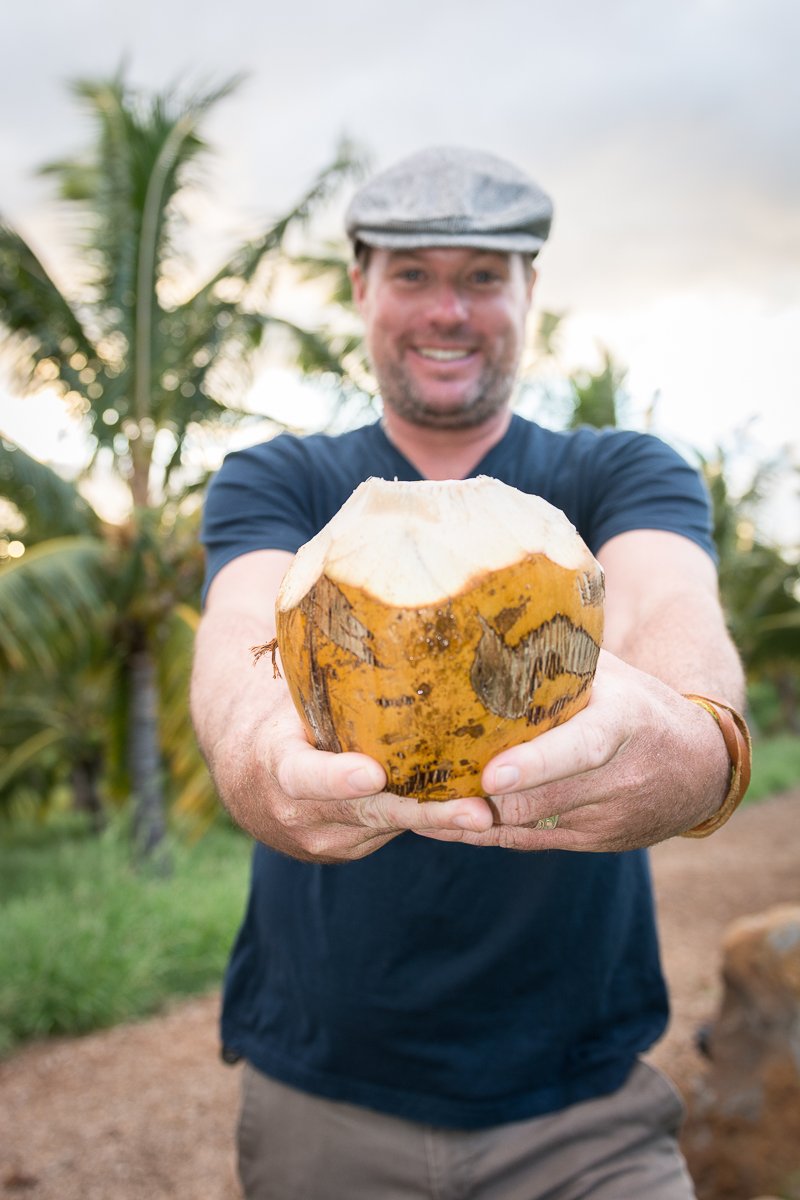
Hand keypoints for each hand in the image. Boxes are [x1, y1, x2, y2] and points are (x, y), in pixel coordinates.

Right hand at [214, 692, 494, 862]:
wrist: (244, 777)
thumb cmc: (277, 717)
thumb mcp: (289, 698)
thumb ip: (325, 681)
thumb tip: (377, 613)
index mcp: (276, 767)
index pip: (304, 777)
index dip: (338, 779)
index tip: (373, 775)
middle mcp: (299, 814)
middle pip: (370, 815)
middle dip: (428, 814)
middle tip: (477, 811)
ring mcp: (327, 839)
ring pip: (392, 828)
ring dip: (445, 820)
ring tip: (497, 808)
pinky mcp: (352, 848)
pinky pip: (396, 833)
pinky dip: (435, 821)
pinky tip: (481, 807)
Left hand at [417, 651, 731, 852]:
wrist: (698, 768)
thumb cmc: (637, 703)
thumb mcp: (612, 671)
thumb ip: (562, 650)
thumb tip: (493, 608)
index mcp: (624, 722)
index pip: (581, 747)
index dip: (537, 763)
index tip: (492, 774)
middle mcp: (618, 777)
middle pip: (540, 797)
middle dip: (477, 798)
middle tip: (414, 788)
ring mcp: (605, 817)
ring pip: (526, 827)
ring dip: (467, 819)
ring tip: (408, 804)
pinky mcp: (591, 843)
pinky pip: (526, 844)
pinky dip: (479, 835)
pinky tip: (435, 822)